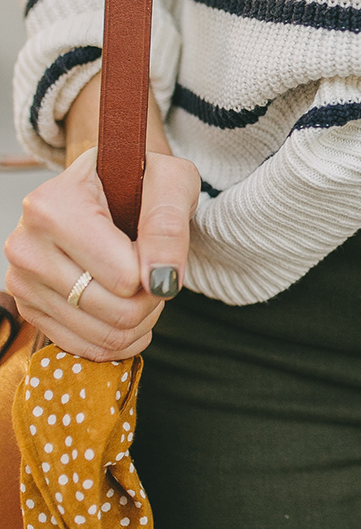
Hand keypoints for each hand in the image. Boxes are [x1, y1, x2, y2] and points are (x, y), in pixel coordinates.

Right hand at [4, 76, 199, 359]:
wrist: (106, 188)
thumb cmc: (139, 180)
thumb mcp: (170, 182)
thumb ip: (169, 226)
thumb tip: (162, 281)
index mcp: (51, 207)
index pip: (125, 276)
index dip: (158, 268)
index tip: (157, 243)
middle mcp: (26, 246)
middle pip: (116, 312)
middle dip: (153, 299)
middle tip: (156, 270)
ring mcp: (22, 281)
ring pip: (105, 336)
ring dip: (140, 320)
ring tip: (143, 285)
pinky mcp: (29, 308)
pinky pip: (87, 348)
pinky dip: (120, 338)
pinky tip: (129, 308)